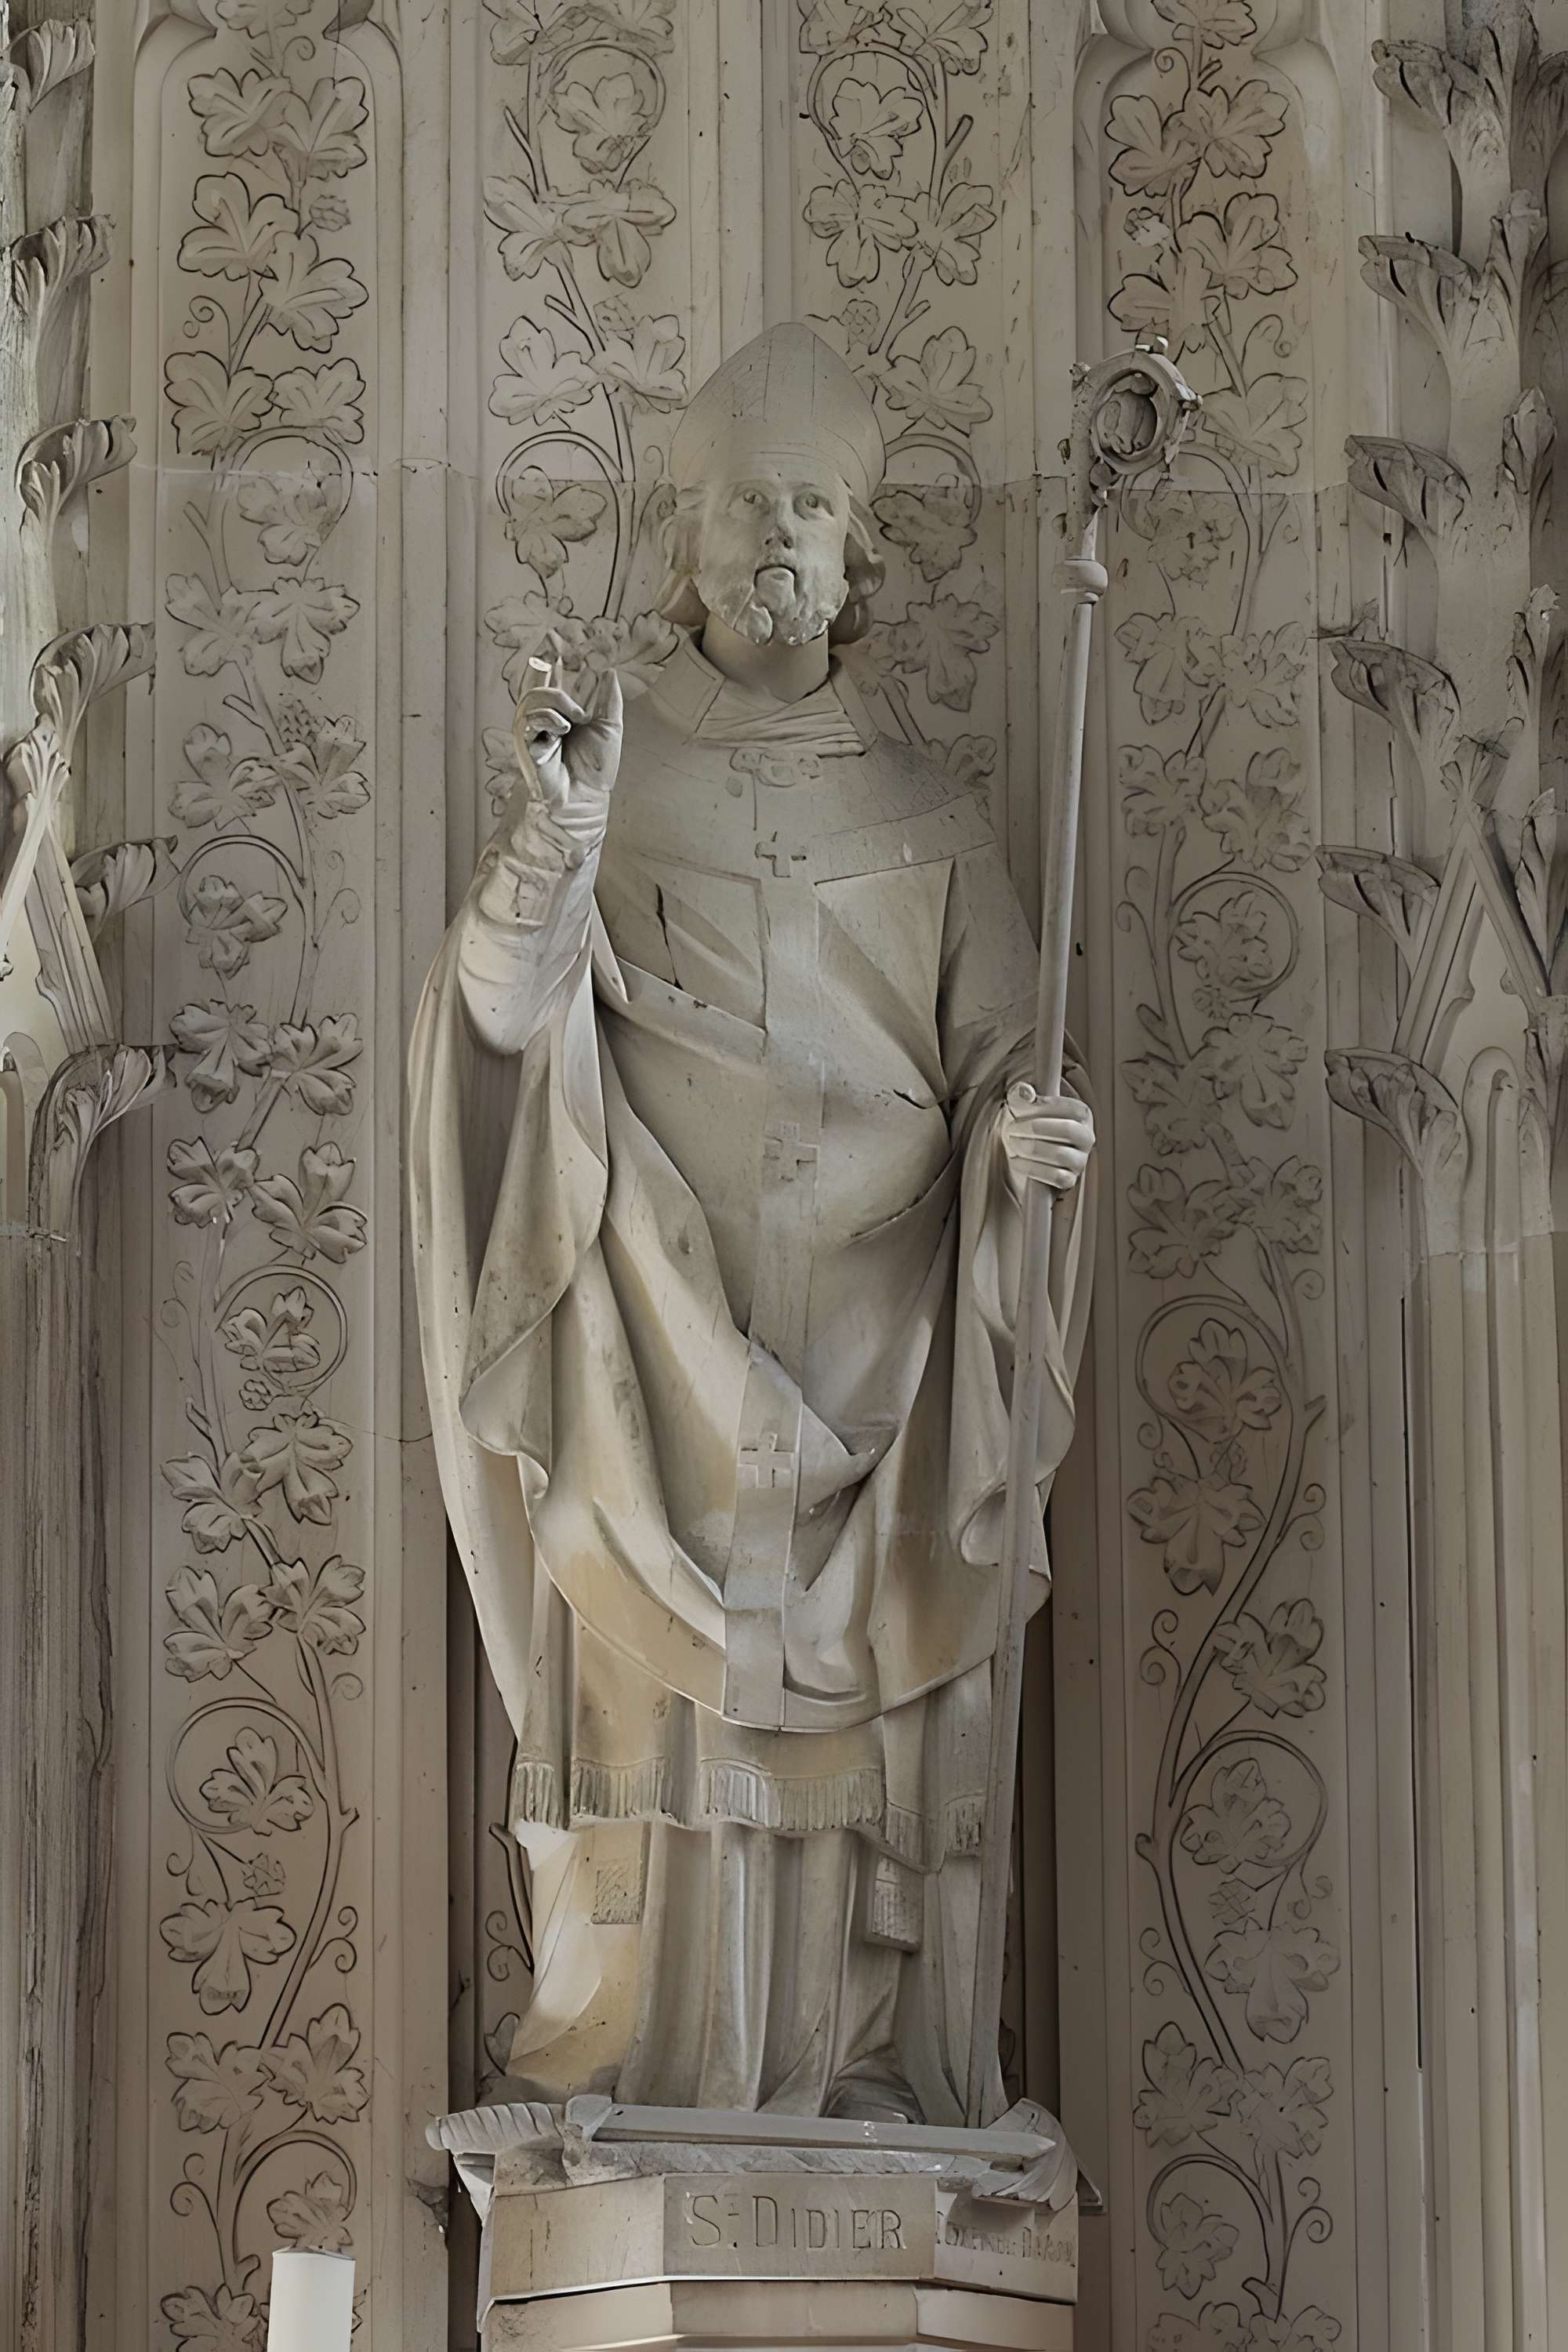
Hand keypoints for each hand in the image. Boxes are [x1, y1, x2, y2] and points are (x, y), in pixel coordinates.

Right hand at [506, 656, 623, 860]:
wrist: (587, 796)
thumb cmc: (596, 769)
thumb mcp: (609, 727)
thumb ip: (609, 700)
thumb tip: (610, 672)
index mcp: (561, 714)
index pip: (551, 681)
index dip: (551, 660)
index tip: (554, 640)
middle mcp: (543, 720)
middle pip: (538, 684)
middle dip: (553, 677)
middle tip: (574, 695)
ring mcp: (532, 730)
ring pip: (535, 697)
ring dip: (559, 702)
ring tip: (576, 721)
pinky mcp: (525, 742)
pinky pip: (531, 717)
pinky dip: (551, 719)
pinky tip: (562, 731)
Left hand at [1000, 1083, 1093, 1192]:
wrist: (1024, 1152)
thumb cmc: (1028, 1124)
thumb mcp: (1023, 1106)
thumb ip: (1021, 1095)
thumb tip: (1024, 1092)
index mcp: (1081, 1115)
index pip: (1072, 1109)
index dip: (1046, 1106)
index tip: (1022, 1106)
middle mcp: (1086, 1137)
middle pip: (1069, 1130)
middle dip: (1036, 1128)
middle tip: (1012, 1128)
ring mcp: (1080, 1160)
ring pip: (1061, 1154)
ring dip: (1031, 1148)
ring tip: (1013, 1142)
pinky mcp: (1070, 1180)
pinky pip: (1056, 1178)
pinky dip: (1032, 1169)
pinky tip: (1015, 1161)